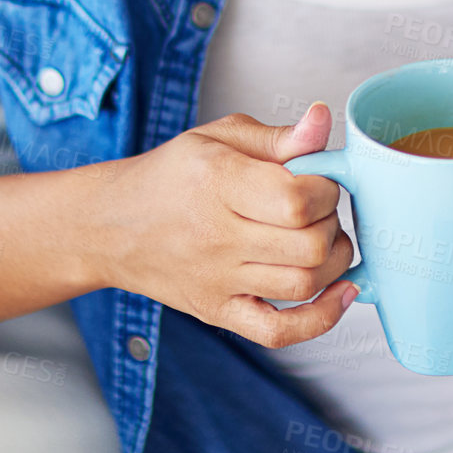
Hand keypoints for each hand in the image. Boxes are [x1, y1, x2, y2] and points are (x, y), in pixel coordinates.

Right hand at [92, 103, 357, 346]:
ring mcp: (218, 281)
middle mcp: (217, 236)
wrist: (111, 225)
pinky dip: (320, 319)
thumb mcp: (220, 137)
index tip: (319, 180)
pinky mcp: (219, 312)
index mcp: (218, 181)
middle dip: (332, 224)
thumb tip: (322, 120)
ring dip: (333, 262)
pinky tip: (340, 293)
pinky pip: (278, 332)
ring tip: (324, 240)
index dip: (326, 189)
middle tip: (321, 210)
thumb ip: (277, 136)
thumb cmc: (170, 176)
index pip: (297, 199)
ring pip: (303, 285)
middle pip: (309, 245)